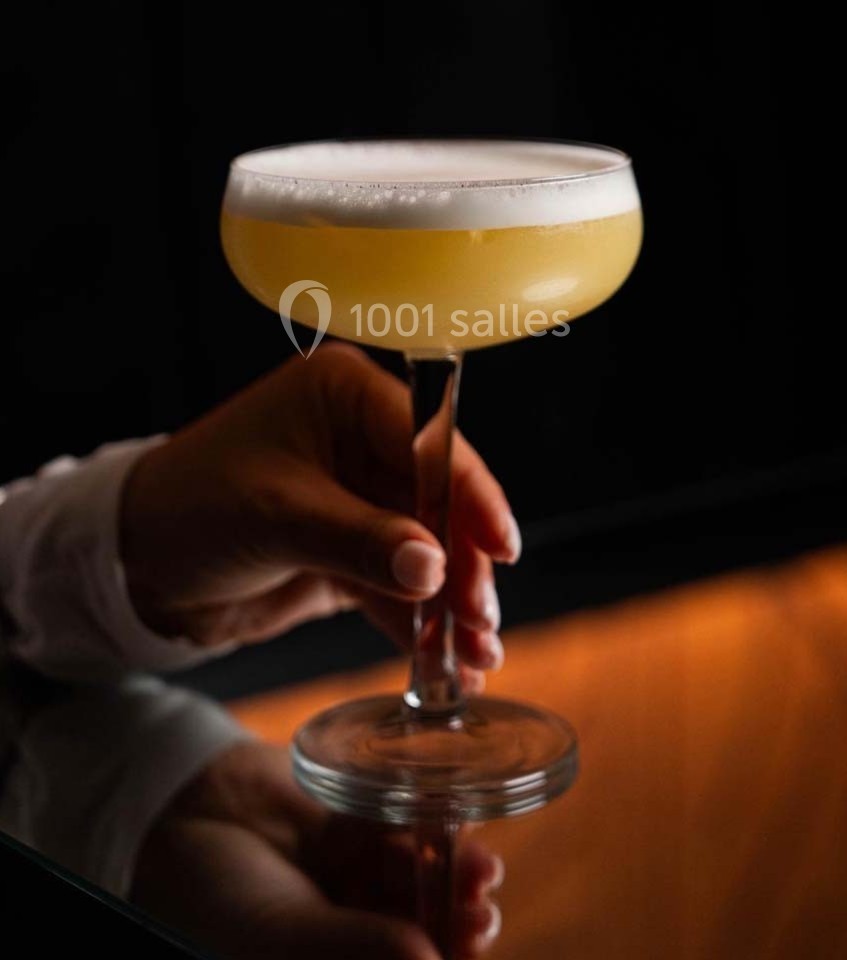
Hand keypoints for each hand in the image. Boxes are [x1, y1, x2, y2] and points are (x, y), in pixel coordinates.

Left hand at [120, 343, 519, 681]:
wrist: (133, 566)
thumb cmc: (187, 507)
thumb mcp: (274, 516)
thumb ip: (358, 539)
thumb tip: (435, 568)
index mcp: (344, 396)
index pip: (427, 440)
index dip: (469, 494)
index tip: (500, 547)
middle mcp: (361, 439)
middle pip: (439, 502)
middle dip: (463, 565)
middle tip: (481, 622)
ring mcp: (360, 497)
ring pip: (426, 550)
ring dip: (451, 605)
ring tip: (476, 658)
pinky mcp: (352, 551)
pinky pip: (399, 586)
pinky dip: (420, 625)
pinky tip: (445, 664)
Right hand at [132, 740, 502, 959]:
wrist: (182, 810)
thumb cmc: (215, 898)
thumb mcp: (283, 936)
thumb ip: (358, 947)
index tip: (471, 945)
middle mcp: (343, 938)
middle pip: (419, 937)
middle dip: (456, 924)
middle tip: (481, 913)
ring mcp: (349, 888)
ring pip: (417, 888)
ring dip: (450, 877)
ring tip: (478, 868)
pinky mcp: (349, 836)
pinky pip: (397, 837)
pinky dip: (423, 832)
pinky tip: (448, 828)